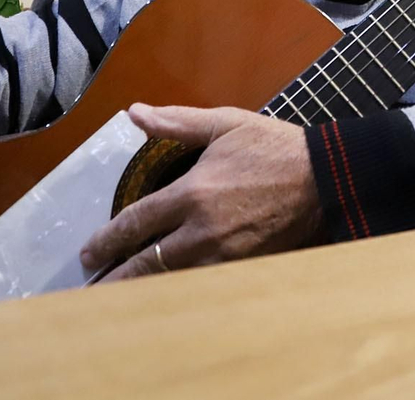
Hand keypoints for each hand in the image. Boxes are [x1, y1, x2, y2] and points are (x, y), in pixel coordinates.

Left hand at [80, 104, 321, 280]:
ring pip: (172, 282)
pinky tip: (167, 300)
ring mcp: (224, 256)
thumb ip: (177, 122)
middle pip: (146, 263)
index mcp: (191, 193)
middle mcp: (201, 231)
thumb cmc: (274, 148)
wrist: (326, 179)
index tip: (88, 253)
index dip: (106, 240)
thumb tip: (134, 113)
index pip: (136, 222)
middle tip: (94, 287)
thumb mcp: (225, 123)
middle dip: (116, 277)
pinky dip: (181, 294)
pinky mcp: (244, 270)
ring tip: (120, 301)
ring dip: (144, 291)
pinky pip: (203, 288)